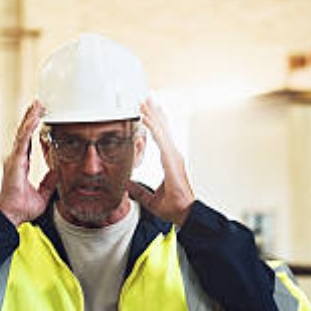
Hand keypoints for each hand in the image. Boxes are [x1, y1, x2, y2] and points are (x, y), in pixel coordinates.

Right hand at [0, 101, 57, 226]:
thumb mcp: (42, 195)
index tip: (39, 116)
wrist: (11, 216)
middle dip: (31, 117)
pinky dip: (29, 128)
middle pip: (24, 133)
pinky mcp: (16, 161)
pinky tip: (35, 117)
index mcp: (21, 165)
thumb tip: (57, 171)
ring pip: (23, 133)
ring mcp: (14, 159)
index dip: (32, 128)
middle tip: (39, 102)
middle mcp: (16, 159)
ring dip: (30, 117)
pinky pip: (23, 140)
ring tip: (37, 104)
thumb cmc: (21, 208)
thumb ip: (49, 182)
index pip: (27, 142)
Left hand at [126, 97, 195, 226]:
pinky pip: (160, 138)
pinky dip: (153, 126)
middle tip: (145, 97)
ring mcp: (174, 155)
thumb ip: (139, 191)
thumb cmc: (173, 206)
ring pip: (161, 129)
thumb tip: (127, 185)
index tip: (147, 111)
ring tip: (144, 100)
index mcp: (170, 161)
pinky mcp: (171, 159)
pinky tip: (146, 116)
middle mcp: (173, 155)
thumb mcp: (150, 199)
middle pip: (162, 128)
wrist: (184, 212)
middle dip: (153, 112)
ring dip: (152, 114)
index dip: (154, 123)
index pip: (160, 137)